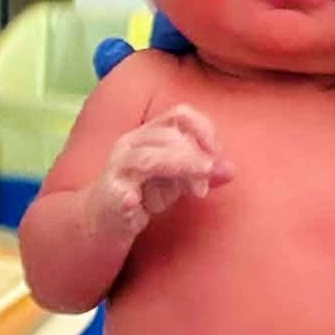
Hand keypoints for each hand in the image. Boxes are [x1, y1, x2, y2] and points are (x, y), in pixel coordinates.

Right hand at [86, 104, 230, 240]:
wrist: (104, 219)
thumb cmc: (144, 192)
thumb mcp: (179, 179)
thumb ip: (202, 171)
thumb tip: (230, 171)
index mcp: (149, 133)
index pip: (180, 115)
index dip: (204, 130)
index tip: (217, 156)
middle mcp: (131, 144)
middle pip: (168, 136)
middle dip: (196, 158)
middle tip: (207, 184)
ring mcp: (118, 169)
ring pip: (148, 159)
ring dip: (180, 169)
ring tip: (200, 189)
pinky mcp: (109, 196)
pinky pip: (119, 192)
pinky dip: (129, 196)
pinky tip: (136, 202)